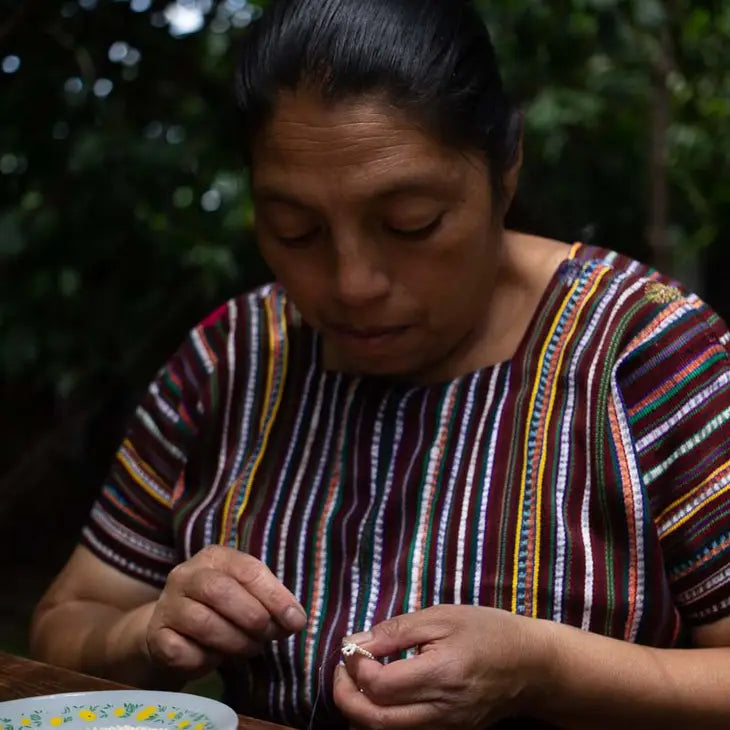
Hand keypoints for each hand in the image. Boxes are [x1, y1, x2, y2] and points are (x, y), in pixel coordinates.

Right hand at [145, 545, 306, 678]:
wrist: (171, 633)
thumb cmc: (220, 610)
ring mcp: (167, 605)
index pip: (248, 569)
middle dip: (253, 617)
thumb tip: (296, 620)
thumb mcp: (246, 597)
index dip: (275, 596)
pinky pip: (183, 651)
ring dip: (235, 641)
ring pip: (203, 623)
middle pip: (221, 591)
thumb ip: (270, 603)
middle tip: (269, 636)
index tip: (295, 621)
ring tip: (249, 648)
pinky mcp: (155, 637)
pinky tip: (215, 658)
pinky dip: (206, 659)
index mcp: (214, 557)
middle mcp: (186, 575)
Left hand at [334, 604, 551, 728]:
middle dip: (345, 697)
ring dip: (360, 713)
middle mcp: (441, 712)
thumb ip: (396, 631)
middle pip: (375, 721)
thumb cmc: (487, 631)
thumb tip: (356, 643)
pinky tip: (379, 696)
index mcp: (440, 675)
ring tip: (356, 683)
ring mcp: (445, 729)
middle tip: (341, 670)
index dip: (355, 666)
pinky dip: (380, 721)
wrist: (532, 665)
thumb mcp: (442, 617)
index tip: (351, 646)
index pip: (379, 685)